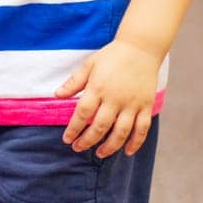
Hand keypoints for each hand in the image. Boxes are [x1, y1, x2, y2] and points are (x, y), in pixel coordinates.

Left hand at [55, 41, 161, 157]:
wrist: (141, 48)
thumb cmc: (112, 56)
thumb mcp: (89, 65)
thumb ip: (74, 82)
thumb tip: (57, 95)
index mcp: (98, 88)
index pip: (83, 113)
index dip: (74, 128)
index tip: (67, 139)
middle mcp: (115, 98)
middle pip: (100, 126)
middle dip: (87, 140)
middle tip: (78, 148)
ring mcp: (132, 103)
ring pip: (121, 132)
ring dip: (110, 146)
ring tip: (100, 154)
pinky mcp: (146, 105)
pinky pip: (142, 128)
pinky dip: (135, 142)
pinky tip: (127, 151)